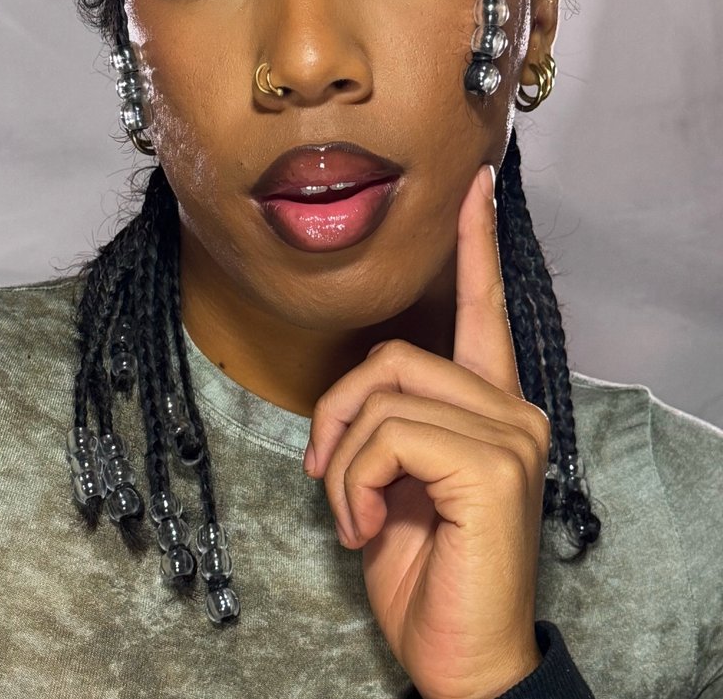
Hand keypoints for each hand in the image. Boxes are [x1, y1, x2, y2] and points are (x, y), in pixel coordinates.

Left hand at [304, 165, 549, 698]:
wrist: (459, 659)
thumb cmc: (423, 571)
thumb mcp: (392, 483)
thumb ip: (391, 421)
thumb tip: (356, 395)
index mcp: (489, 406)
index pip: (483, 308)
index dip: (475, 243)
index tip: (472, 186)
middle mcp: (511, 409)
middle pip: (395, 354)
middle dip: (338, 410)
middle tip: (327, 472)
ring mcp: (509, 434)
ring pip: (383, 393)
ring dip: (344, 459)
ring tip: (353, 513)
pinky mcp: (492, 465)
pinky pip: (386, 433)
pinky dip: (353, 480)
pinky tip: (366, 528)